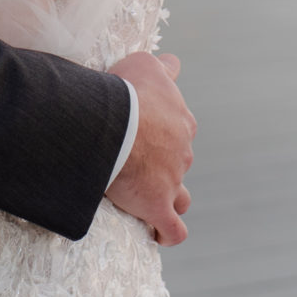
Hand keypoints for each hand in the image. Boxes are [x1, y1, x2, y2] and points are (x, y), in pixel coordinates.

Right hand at [104, 51, 194, 246]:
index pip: (180, 128)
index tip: (145, 133)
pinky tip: (156, 233)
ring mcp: (173, 181)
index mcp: (181, 121)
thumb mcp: (144, 65)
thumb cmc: (126, 92)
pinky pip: (172, 230)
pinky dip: (167, 233)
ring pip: (181, 196)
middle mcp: (183, 152)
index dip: (163, 132)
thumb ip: (162, 67)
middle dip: (162, 165)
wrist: (113, 124)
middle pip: (178, 162)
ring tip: (150, 198)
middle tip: (133, 162)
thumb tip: (173, 63)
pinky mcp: (158, 205)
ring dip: (170, 199)